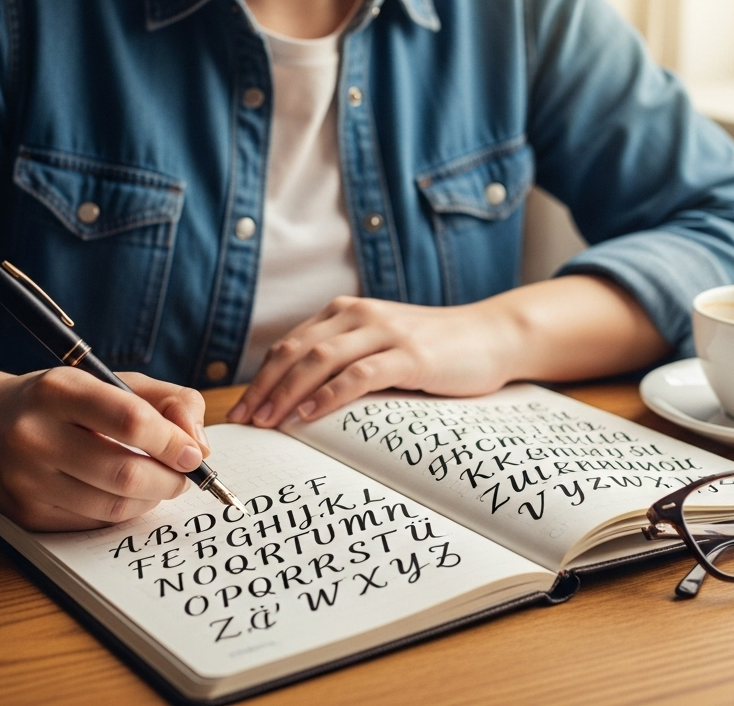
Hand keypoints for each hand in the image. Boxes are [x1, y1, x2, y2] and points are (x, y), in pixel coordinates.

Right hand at [0, 368, 208, 530]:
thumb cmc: (62, 400)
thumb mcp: (114, 381)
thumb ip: (169, 401)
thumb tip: (199, 445)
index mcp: (58, 390)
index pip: (130, 420)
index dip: (172, 441)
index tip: (194, 453)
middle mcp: (34, 435)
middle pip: (124, 472)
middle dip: (169, 479)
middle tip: (185, 475)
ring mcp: (25, 480)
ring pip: (111, 505)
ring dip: (151, 499)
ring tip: (162, 484)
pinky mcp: (25, 515)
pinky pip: (92, 523)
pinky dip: (122, 512)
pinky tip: (128, 495)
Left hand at [227, 296, 509, 427]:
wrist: (490, 335)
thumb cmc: (432, 348)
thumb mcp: (380, 345)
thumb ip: (345, 358)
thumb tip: (298, 397)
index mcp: (345, 312)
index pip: (289, 346)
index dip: (261, 377)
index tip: (243, 411)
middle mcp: (358, 314)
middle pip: (295, 352)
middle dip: (264, 388)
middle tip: (245, 422)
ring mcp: (384, 332)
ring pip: (320, 361)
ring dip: (287, 393)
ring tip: (268, 422)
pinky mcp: (410, 354)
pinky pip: (359, 374)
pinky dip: (330, 395)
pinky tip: (310, 415)